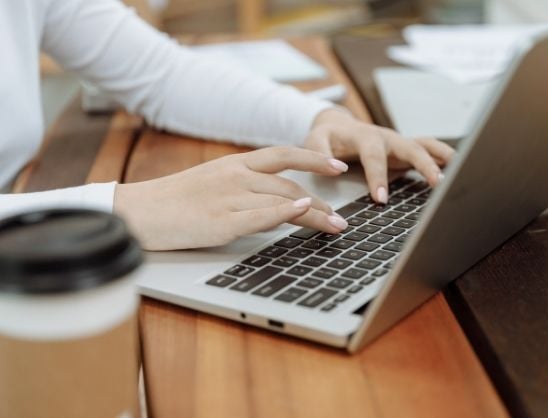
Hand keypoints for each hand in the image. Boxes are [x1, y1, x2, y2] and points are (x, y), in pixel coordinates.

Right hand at [113, 147, 349, 250]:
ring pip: (283, 201)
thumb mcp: (211, 180)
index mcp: (234, 164)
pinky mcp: (221, 222)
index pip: (283, 155)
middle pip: (290, 184)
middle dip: (322, 202)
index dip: (314, 159)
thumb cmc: (174, 199)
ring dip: (315, 214)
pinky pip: (261, 215)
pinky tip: (306, 212)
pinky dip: (286, 212)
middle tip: (341, 217)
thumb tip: (275, 195)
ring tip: (335, 226)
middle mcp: (236, 176)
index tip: (337, 167)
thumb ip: (242, 183)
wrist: (138, 212)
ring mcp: (229, 198)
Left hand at [305, 109, 454, 202]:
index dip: (378, 177)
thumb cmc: (327, 136)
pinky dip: (444, 159)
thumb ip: (319, 151)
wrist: (337, 126)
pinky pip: (428, 151)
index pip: (374, 156)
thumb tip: (335, 167)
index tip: (381, 199)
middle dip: (425, 164)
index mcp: (365, 136)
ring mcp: (399, 143)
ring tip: (461, 171)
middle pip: (410, 147)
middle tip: (436, 183)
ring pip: (425, 145)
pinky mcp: (406, 150)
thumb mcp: (315, 140)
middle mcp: (387, 138)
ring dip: (443, 157)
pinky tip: (458, 172)